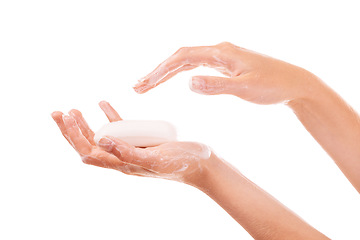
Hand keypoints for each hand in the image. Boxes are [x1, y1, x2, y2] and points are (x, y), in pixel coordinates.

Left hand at [51, 101, 213, 185]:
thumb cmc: (181, 164)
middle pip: (89, 144)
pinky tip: (103, 104)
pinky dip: (110, 116)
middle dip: (71, 130)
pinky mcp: (141, 141)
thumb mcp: (154, 159)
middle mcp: (122, 158)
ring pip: (101, 136)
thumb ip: (128, 153)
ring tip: (73, 110)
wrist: (201, 164)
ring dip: (85, 125)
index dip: (74, 136)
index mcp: (122, 165)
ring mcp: (130, 149)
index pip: (89, 151)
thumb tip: (101, 142)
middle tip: (57, 113)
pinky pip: (121, 128)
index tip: (66, 116)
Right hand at [134, 42, 317, 104]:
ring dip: (166, 72)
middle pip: (180, 58)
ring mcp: (222, 57)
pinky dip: (181, 72)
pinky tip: (174, 78)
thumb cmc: (273, 85)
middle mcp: (218, 51)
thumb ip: (217, 85)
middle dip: (157, 72)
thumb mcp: (245, 88)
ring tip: (148, 84)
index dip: (160, 71)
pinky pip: (197, 65)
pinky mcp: (225, 65)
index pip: (182, 58)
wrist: (294, 83)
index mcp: (221, 53)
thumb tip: (188, 82)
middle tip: (138, 87)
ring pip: (187, 61)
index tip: (144, 84)